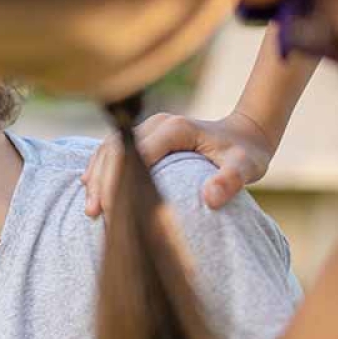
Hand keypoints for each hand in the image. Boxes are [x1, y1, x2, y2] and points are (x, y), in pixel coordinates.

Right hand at [81, 111, 274, 214]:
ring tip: (91, 208)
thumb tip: (211, 200)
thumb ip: (230, 181)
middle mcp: (157, 124)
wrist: (247, 133)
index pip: (136, 155)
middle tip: (96, 214)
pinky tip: (92, 188)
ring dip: (97, 176)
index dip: (122, 182)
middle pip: (116, 151)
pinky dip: (101, 168)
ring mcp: (149, 128)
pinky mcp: (147, 136)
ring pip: (110, 149)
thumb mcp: (245, 167)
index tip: (115, 211)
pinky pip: (115, 150)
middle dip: (103, 182)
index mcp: (174, 129)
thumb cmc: (246, 153)